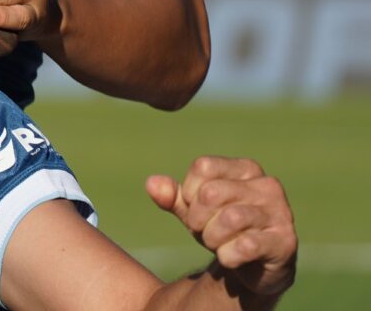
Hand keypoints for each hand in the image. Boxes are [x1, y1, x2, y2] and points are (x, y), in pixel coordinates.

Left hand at [146, 156, 296, 300]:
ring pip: (229, 219)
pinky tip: (232, 258)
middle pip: (212, 193)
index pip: (203, 167)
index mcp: (246, 169)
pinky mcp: (285, 242)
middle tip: (205, 232)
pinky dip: (228, 256)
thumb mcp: (193, 211)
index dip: (189, 193)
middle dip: (197, 219)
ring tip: (217, 244)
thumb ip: (172, 196)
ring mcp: (280, 213)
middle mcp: (267, 186)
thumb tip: (152, 184)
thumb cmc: (222, 229)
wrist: (254, 268)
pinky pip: (245, 246)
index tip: (195, 209)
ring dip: (212, 238)